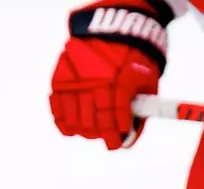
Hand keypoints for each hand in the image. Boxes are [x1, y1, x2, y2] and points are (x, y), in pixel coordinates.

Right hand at [49, 8, 164, 150]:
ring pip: (74, 119)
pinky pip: (58, 109)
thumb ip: (140, 108)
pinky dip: (63, 122)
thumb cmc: (133, 57)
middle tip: (104, 137)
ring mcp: (76, 82)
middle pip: (92, 122)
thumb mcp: (145, 79)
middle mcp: (96, 83)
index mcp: (120, 83)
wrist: (112, 28)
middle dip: (99, 134)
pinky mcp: (60, 80)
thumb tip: (129, 137)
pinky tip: (71, 128)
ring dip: (83, 131)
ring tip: (90, 132)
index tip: (116, 145)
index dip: (114, 136)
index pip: (113, 119)